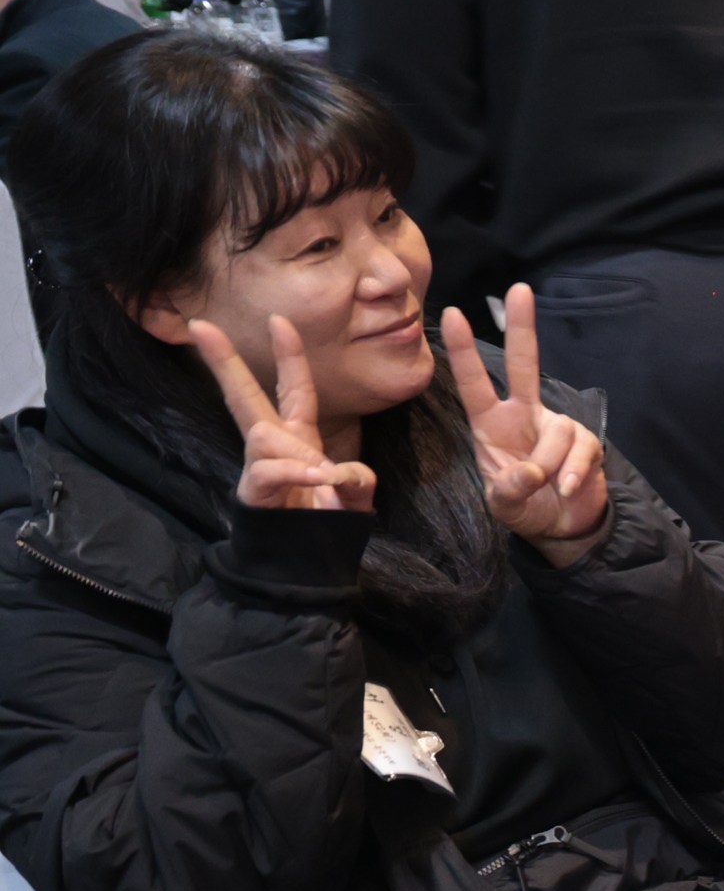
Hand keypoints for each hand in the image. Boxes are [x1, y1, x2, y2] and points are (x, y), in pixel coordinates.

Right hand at [189, 317, 373, 512]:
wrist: (306, 569)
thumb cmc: (327, 528)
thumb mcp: (354, 500)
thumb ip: (356, 482)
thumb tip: (338, 472)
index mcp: (300, 437)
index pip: (294, 389)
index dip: (289, 356)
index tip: (279, 320)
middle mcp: (275, 447)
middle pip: (243, 396)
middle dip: (224, 362)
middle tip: (200, 325)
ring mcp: (260, 469)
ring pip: (261, 434)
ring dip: (294, 449)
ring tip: (322, 474)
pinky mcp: (252, 495)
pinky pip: (267, 470)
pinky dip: (293, 471)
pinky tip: (316, 479)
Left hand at [441, 286, 608, 559]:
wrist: (564, 526)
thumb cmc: (525, 508)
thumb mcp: (504, 506)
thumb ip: (508, 491)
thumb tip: (530, 472)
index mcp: (493, 424)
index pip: (475, 383)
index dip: (465, 351)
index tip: (454, 315)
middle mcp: (524, 415)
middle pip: (523, 364)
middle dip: (522, 327)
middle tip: (520, 289)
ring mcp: (557, 425)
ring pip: (557, 432)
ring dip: (553, 466)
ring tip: (552, 488)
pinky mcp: (586, 441)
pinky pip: (582, 451)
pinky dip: (575, 475)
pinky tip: (569, 489)